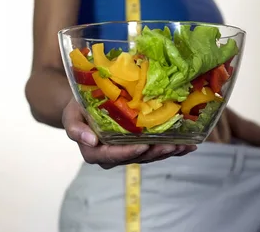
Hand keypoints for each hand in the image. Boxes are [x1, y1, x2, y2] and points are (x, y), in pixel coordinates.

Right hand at [62, 99, 196, 168]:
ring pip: (149, 156)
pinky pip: (157, 150)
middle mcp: (113, 155)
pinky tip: (188, 145)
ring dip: (167, 152)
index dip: (127, 153)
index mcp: (94, 151)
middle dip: (154, 153)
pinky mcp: (140, 146)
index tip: (142, 145)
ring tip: (183, 144)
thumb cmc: (79, 107)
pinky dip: (173, 149)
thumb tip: (90, 140)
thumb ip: (74, 128)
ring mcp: (128, 152)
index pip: (111, 156)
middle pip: (135, 158)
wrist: (89, 101)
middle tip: (170, 145)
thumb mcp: (70, 114)